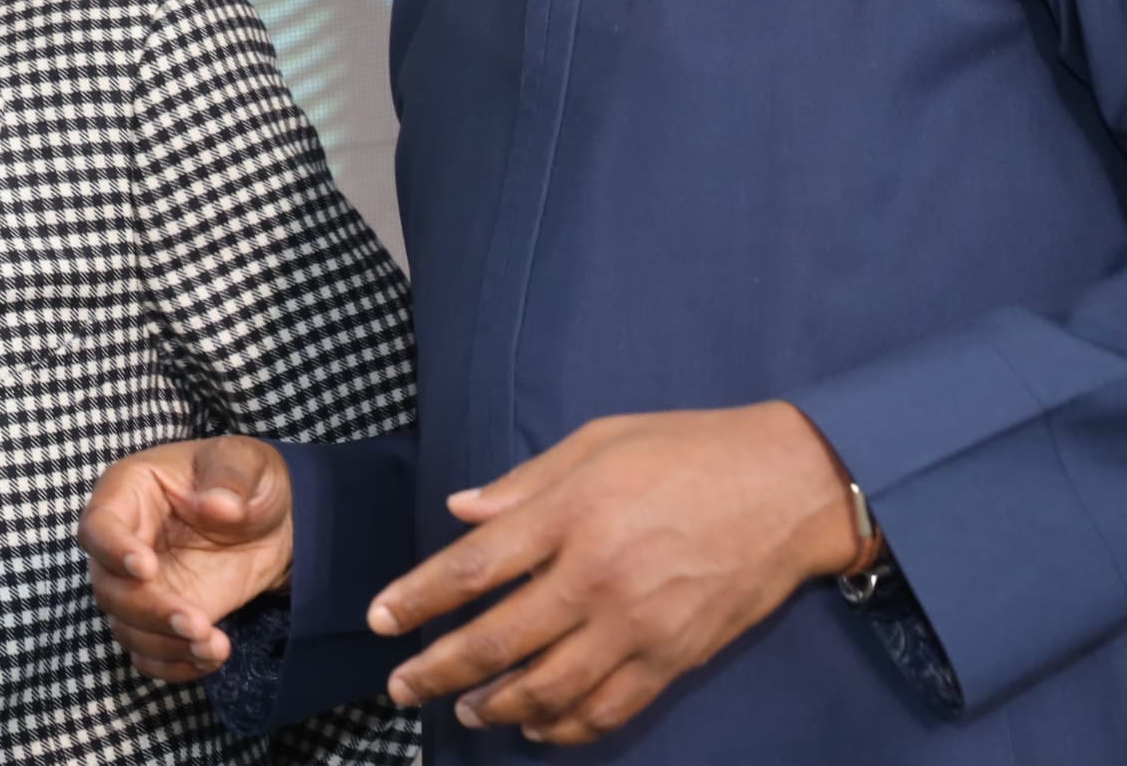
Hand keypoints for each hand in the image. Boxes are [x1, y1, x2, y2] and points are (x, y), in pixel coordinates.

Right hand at [78, 436, 294, 681]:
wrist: (271, 523)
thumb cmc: (247, 479)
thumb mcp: (246, 463)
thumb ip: (230, 479)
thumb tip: (216, 506)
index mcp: (130, 491)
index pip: (98, 525)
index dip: (113, 549)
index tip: (146, 569)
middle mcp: (124, 541)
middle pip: (108, 586)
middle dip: (149, 611)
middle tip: (197, 623)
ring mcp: (139, 585)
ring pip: (126, 626)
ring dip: (166, 644)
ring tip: (214, 646)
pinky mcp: (159, 617)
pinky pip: (148, 652)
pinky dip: (175, 664)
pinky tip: (211, 657)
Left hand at [369, 403, 864, 746]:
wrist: (788, 488)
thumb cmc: (688, 450)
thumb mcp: (598, 441)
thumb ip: (524, 482)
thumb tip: (460, 511)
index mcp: (570, 515)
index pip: (473, 568)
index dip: (419, 599)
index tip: (381, 621)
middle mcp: (596, 578)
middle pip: (498, 640)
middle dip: (438, 669)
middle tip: (401, 686)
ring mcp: (638, 626)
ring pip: (548, 688)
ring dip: (495, 706)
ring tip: (463, 711)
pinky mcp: (676, 658)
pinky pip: (609, 708)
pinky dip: (566, 727)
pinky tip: (538, 728)